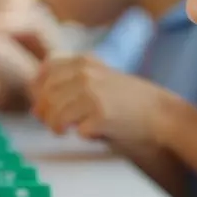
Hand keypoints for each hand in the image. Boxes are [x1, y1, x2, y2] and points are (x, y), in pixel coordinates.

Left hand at [30, 54, 166, 143]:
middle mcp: (85, 74)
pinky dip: (81, 134)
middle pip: (46, 96)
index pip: (45, 72)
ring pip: (56, 115)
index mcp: (83, 62)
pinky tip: (91, 131)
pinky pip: (77, 130)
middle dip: (45, 113)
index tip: (43, 104)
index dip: (38, 90)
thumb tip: (35, 107)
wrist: (161, 113)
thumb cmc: (127, 100)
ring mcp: (92, 94)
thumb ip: (69, 84)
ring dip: (57, 127)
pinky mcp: (101, 115)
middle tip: (53, 124)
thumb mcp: (98, 78)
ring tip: (64, 131)